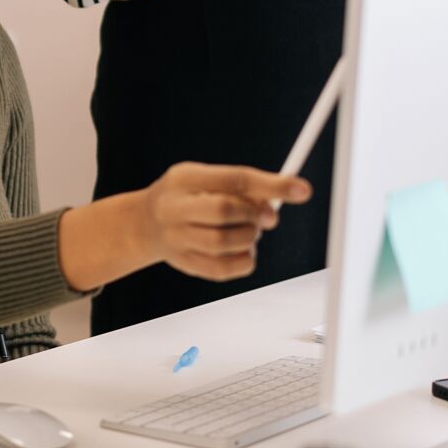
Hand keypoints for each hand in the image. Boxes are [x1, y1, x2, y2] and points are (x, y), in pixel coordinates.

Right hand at [139, 163, 312, 282]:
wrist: (145, 225)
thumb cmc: (186, 197)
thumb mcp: (205, 178)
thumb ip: (240, 187)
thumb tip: (277, 200)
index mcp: (183, 179)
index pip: (233, 178)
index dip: (272, 184)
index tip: (302, 190)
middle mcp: (174, 208)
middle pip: (224, 211)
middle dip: (255, 214)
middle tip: (268, 216)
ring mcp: (176, 239)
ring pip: (224, 243)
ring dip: (249, 237)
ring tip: (249, 231)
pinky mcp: (184, 264)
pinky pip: (223, 269)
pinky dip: (244, 260)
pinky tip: (243, 251)